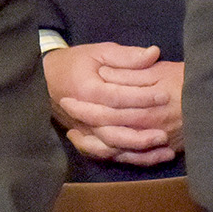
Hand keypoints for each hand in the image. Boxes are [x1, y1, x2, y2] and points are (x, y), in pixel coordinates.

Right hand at [45, 43, 183, 165]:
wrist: (46, 80)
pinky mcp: (88, 139)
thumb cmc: (75, 63)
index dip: (141, 97)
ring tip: (164, 149)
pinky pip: (108, 155)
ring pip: (111, 147)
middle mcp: (84, 116)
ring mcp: (85, 130)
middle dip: (141, 134)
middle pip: (113, 130)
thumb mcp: (99, 52)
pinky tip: (152, 157)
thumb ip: (126, 56)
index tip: (164, 95)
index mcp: (87, 90)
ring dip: (138, 151)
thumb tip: (154, 53)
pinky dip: (129, 158)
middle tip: (166, 132)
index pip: (116, 97)